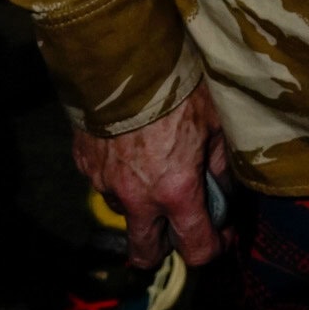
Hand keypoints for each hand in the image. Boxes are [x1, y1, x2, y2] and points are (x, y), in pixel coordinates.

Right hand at [72, 80, 230, 267]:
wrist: (123, 56)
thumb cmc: (177, 85)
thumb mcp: (214, 121)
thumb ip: (219, 163)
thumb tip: (223, 188)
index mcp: (176, 190)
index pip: (196, 248)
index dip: (214, 247)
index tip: (222, 232)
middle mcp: (137, 197)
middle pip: (145, 254)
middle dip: (164, 248)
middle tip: (180, 220)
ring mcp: (105, 183)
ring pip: (125, 214)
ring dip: (141, 205)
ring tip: (155, 168)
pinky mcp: (85, 164)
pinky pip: (104, 184)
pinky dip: (120, 177)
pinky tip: (131, 148)